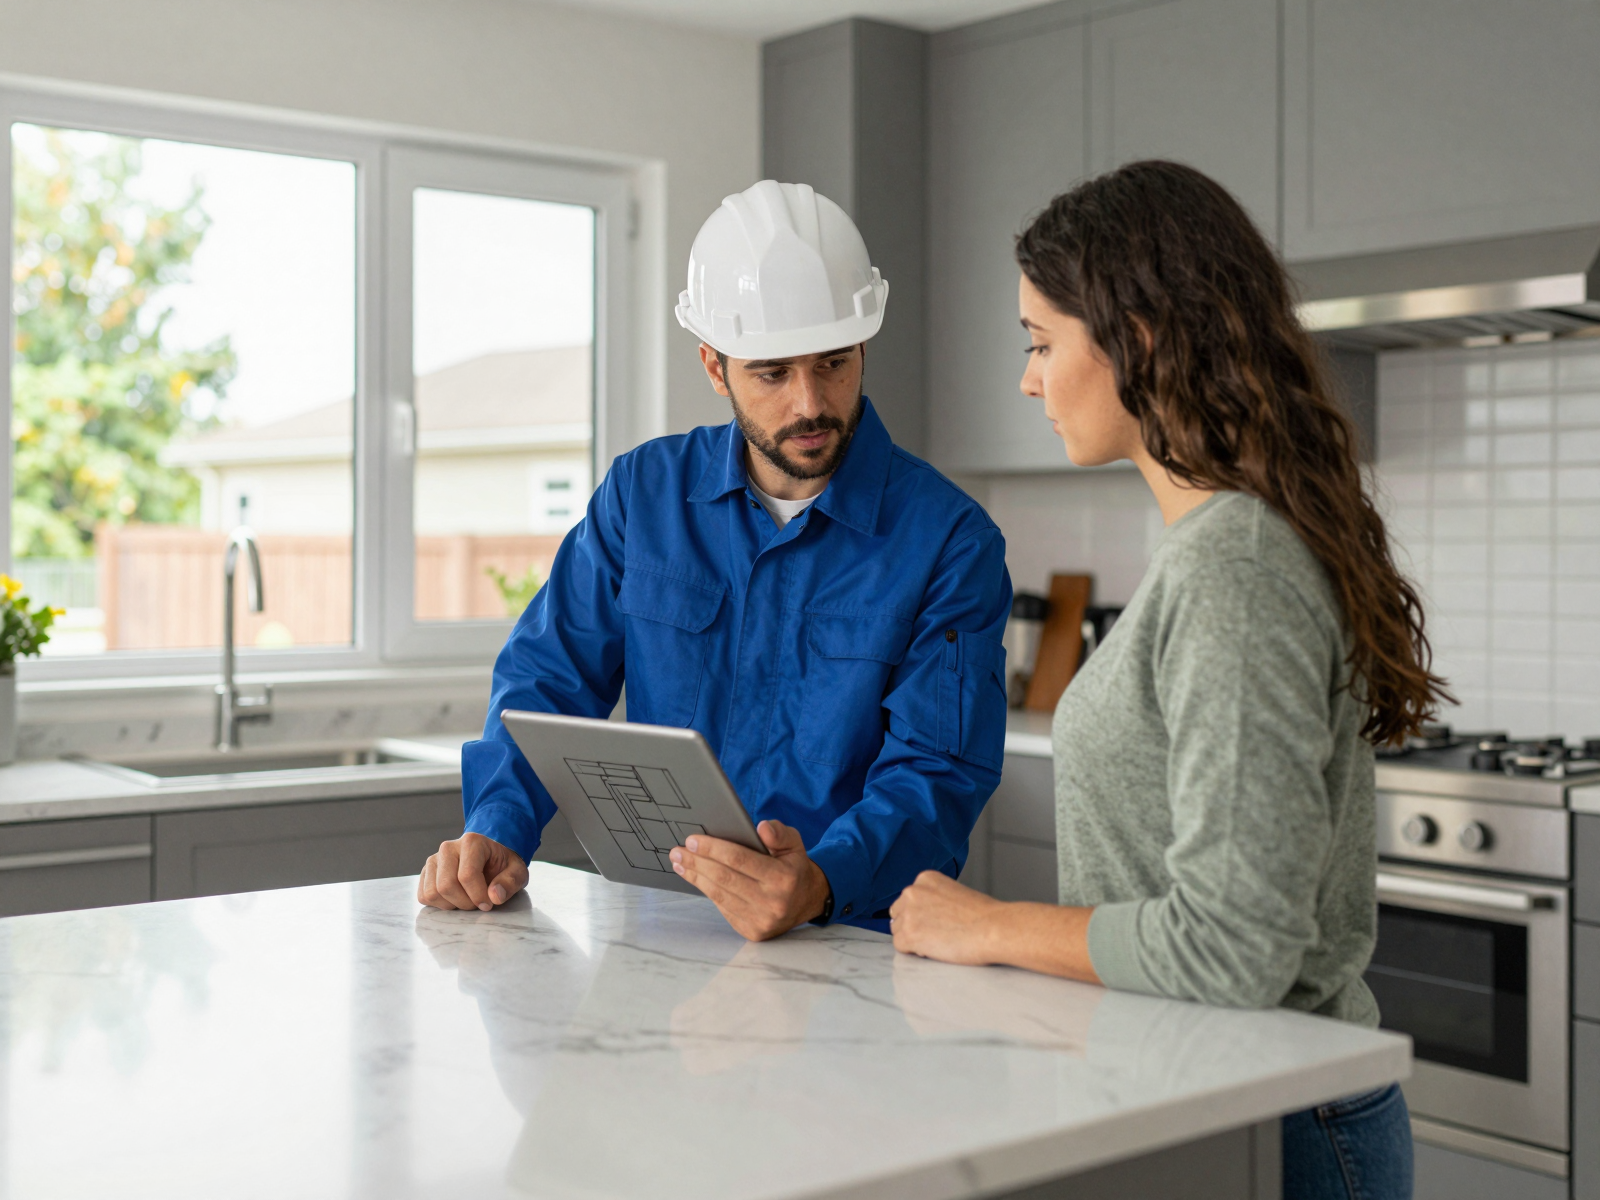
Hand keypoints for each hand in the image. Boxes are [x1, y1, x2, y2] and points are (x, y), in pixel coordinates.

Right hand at [417, 832, 528, 910]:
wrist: (490, 859)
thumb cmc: (503, 866)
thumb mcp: (517, 871)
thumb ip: (510, 882)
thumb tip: (495, 896)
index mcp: (472, 842)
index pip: (467, 875)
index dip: (478, 896)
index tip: (489, 903)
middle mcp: (448, 848)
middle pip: (446, 885)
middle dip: (464, 903)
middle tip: (478, 904)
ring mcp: (434, 859)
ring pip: (432, 893)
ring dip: (451, 905)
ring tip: (467, 900)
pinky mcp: (426, 873)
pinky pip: (424, 896)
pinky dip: (439, 905)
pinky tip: (455, 899)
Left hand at [668, 820, 829, 940]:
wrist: (807, 901)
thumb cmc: (794, 868)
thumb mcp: (794, 844)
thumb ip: (779, 833)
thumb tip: (761, 827)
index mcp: (783, 878)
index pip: (739, 859)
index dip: (713, 848)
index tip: (692, 840)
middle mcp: (773, 902)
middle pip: (724, 878)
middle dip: (697, 863)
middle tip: (678, 851)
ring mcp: (762, 920)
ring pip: (719, 895)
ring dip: (696, 877)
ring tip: (681, 863)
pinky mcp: (752, 932)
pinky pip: (723, 908)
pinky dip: (708, 892)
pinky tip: (697, 879)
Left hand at [889, 870, 1005, 964]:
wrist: (994, 928)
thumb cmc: (983, 916)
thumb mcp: (954, 893)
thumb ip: (934, 899)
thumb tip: (924, 915)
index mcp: (925, 879)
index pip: (908, 899)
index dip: (921, 914)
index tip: (937, 921)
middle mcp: (913, 891)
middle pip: (899, 914)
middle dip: (913, 925)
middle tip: (937, 934)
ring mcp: (909, 913)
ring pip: (898, 931)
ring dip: (913, 939)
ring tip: (939, 941)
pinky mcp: (908, 935)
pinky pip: (901, 947)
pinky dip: (914, 952)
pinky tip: (936, 949)